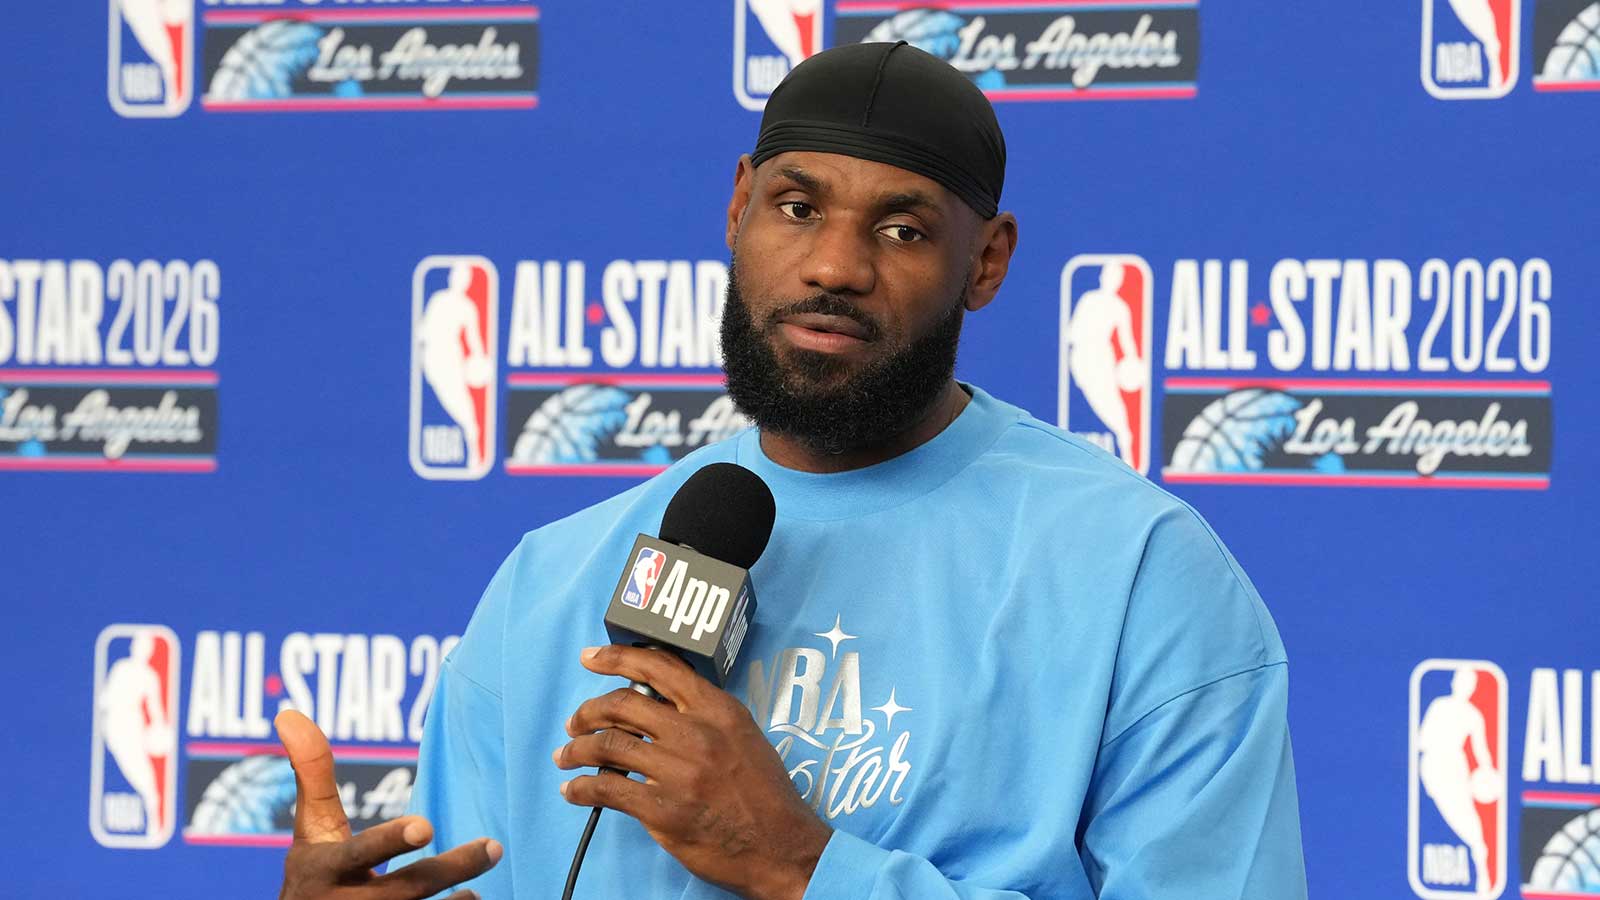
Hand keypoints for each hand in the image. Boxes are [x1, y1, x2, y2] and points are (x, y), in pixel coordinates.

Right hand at [275, 709, 502, 899]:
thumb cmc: (315, 874)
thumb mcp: (310, 828)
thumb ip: (312, 773)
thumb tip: (289, 713)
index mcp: (328, 869)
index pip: (363, 852)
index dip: (392, 840)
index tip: (427, 825)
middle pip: (408, 888)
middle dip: (451, 868)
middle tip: (493, 847)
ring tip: (479, 888)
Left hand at [554, 646, 831, 899]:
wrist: (782, 846)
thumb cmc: (765, 793)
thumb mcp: (744, 736)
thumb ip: (704, 716)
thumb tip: (657, 707)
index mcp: (718, 710)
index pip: (659, 669)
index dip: (616, 659)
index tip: (591, 658)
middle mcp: (697, 733)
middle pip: (622, 705)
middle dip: (588, 711)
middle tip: (576, 722)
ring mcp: (678, 772)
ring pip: (608, 745)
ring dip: (577, 748)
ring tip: (566, 755)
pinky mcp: (664, 810)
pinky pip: (607, 789)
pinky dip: (581, 787)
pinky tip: (573, 790)